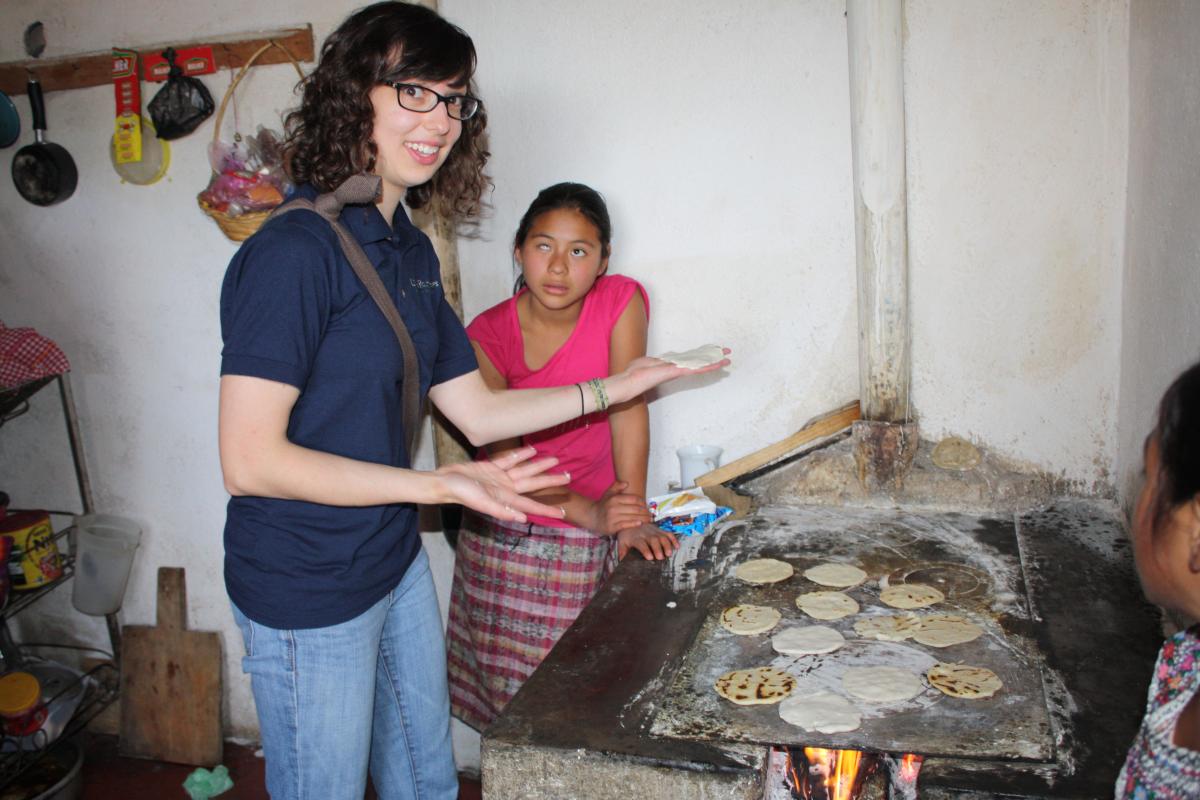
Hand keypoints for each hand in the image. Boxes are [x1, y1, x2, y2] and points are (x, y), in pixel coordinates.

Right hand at [437, 446, 568, 522]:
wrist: (444, 482)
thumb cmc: (461, 494)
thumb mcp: (481, 503)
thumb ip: (501, 511)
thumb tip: (523, 518)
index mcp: (506, 499)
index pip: (531, 504)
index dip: (546, 508)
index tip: (562, 512)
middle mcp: (506, 488)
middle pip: (533, 484)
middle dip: (550, 481)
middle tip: (569, 477)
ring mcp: (500, 477)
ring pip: (525, 469)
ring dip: (539, 465)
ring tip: (555, 459)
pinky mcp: (491, 467)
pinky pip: (510, 460)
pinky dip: (521, 455)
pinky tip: (532, 450)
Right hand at [585, 481, 652, 534]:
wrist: (592, 517)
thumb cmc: (603, 505)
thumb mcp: (608, 493)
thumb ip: (617, 486)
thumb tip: (626, 483)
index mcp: (614, 499)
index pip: (633, 499)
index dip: (642, 502)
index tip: (646, 505)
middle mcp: (614, 508)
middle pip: (635, 509)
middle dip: (645, 511)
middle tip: (650, 513)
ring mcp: (612, 518)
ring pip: (632, 517)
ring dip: (642, 518)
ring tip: (648, 519)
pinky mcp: (612, 527)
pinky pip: (626, 525)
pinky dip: (634, 524)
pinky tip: (640, 523)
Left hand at [607, 347, 730, 404]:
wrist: (626, 383)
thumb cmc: (633, 374)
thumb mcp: (646, 362)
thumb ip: (657, 360)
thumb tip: (663, 358)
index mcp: (670, 366)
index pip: (689, 360)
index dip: (701, 356)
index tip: (712, 352)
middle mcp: (675, 369)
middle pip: (697, 362)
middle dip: (712, 359)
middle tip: (727, 355)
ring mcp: (675, 372)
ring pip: (697, 366)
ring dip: (712, 363)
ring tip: (726, 360)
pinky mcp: (673, 373)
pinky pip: (690, 369)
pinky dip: (702, 366)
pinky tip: (713, 364)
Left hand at [616, 523, 678, 560]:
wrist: (631, 521)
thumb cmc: (627, 536)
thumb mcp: (621, 542)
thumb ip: (622, 552)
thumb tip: (621, 561)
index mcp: (636, 537)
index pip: (640, 543)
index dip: (645, 550)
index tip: (649, 557)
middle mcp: (645, 533)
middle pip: (653, 539)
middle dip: (657, 548)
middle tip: (660, 557)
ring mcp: (654, 531)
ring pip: (662, 536)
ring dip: (666, 545)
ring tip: (669, 554)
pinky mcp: (660, 530)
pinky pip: (668, 533)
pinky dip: (674, 539)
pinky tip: (677, 546)